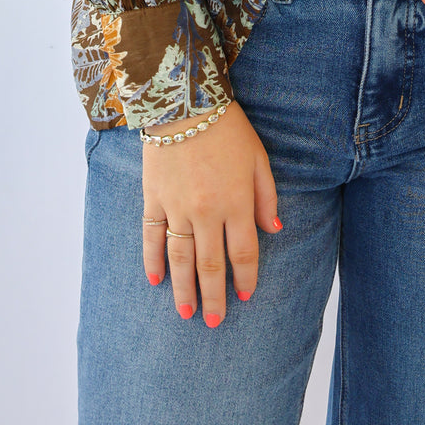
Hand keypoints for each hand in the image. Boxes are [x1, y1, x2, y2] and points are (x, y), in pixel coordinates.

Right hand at [141, 99, 281, 326]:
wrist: (184, 102)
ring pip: (180, 259)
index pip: (243, 253)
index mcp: (236, 202)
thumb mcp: (258, 157)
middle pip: (210, 264)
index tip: (246, 297)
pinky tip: (156, 280)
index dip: (245, 278)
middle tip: (215, 322)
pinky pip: (152, 237)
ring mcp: (177, 208)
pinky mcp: (153, 199)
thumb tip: (273, 229)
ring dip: (184, 289)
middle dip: (214, 296)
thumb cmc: (227, 127)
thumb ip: (265, 196)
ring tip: (186, 314)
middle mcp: (206, 212)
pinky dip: (152, 260)